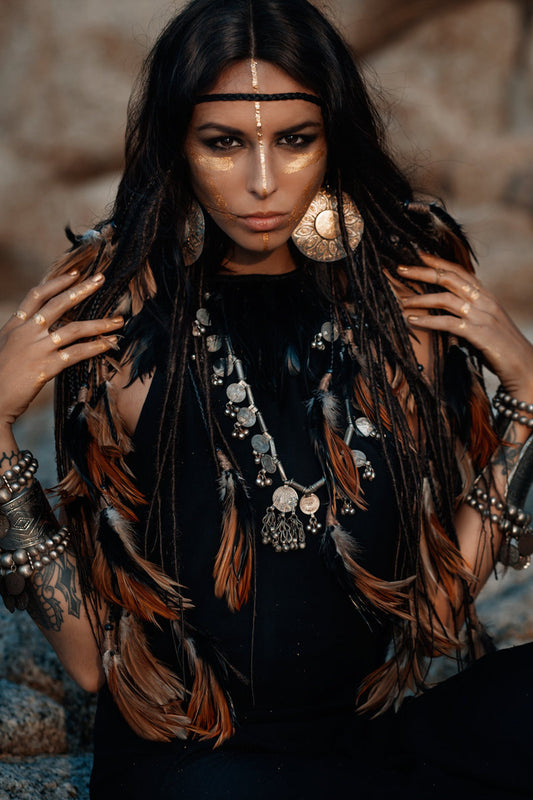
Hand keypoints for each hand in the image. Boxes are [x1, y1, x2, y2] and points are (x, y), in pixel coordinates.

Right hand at [0, 270, 123, 426]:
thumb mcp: (4, 347)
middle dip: (82, 289)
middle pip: (58, 303)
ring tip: (117, 321)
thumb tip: (42, 327)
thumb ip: (22, 334)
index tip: (74, 274)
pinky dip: (95, 348)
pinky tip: (108, 344)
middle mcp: (25, 333)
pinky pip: (76, 353)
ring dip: (99, 324)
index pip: (37, 295)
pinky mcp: (45, 367)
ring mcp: (36, 349)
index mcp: (14, 326)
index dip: (56, 282)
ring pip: (73, 329)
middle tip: (100, 279)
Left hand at [399, 252, 532, 399]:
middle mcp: (484, 301)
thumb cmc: (502, 347)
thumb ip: (469, 314)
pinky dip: (427, 320)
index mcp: (486, 296)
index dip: (438, 262)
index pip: (460, 271)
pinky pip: (448, 323)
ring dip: (420, 299)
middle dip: (422, 272)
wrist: (525, 365)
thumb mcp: (486, 323)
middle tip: (400, 269)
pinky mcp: (479, 334)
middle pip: (449, 278)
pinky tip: (411, 320)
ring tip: (402, 301)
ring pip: (445, 299)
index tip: (418, 255)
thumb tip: (445, 313)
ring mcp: (482, 316)